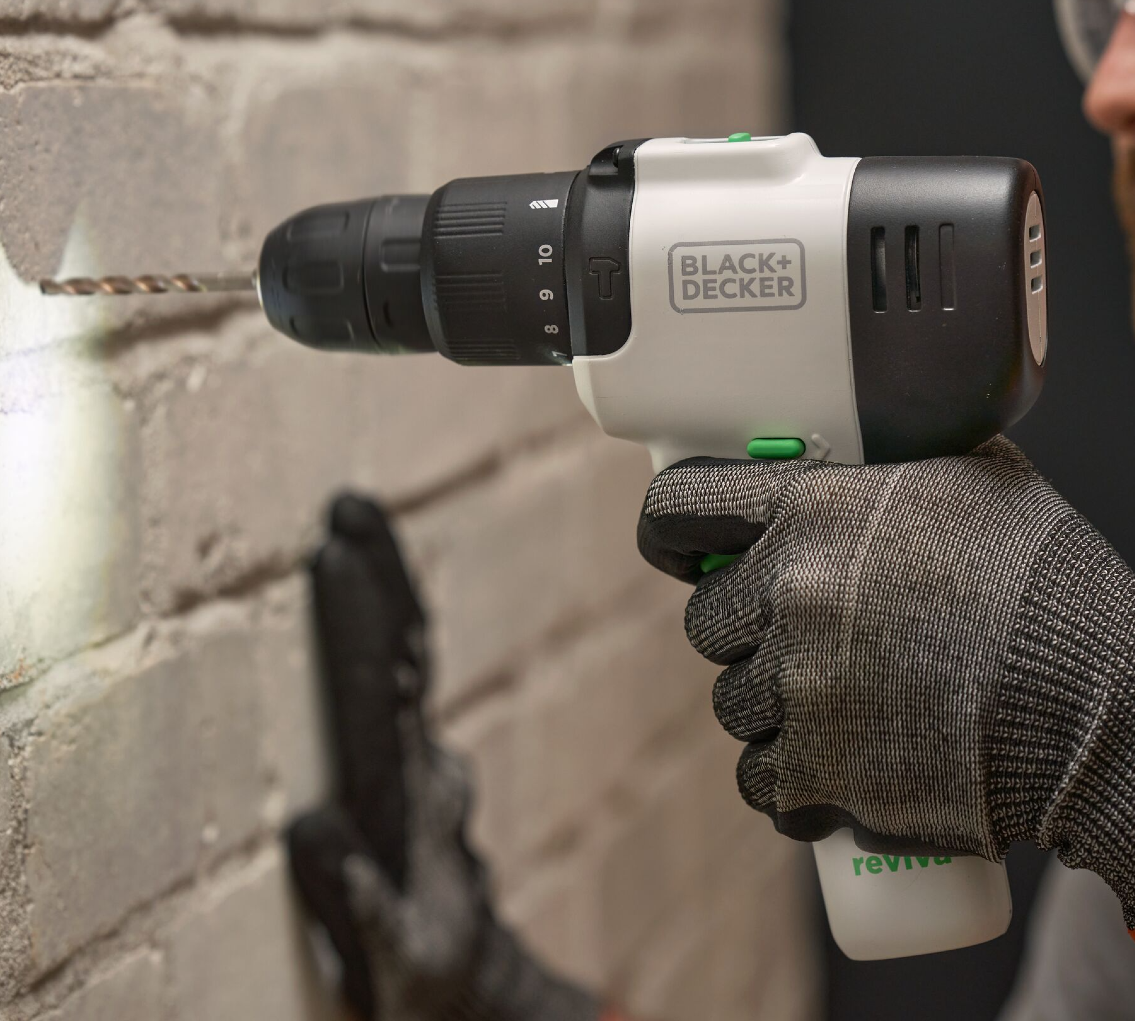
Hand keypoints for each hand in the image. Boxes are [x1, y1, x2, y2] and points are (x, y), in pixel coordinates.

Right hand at [287, 495, 601, 1019]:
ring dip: (384, 584)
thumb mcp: (398, 959)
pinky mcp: (416, 761)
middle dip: (381, 572)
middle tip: (349, 504)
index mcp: (411, 800)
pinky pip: (402, 675)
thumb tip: (312, 826)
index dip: (357, 621)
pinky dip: (385, 621)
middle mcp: (424, 763)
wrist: (480, 983)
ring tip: (352, 524)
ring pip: (409, 652)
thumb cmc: (431, 972)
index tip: (330, 554)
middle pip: (409, 649)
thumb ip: (359, 899)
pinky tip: (368, 582)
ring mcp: (425, 757)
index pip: (382, 692)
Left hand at [637, 438, 1134, 950]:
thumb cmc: (1052, 591)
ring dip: (771, 709)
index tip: (675, 547)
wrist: (1103, 711)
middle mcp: (793, 592)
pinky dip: (791, 784)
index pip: (683, 506)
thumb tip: (868, 448)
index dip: (669, 530)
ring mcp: (799, 686)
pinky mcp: (816, 771)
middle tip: (801, 638)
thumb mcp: (977, 479)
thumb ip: (897, 462)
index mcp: (817, 509)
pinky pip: (759, 782)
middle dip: (743, 631)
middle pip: (706, 619)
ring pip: (732, 704)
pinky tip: (841, 768)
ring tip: (843, 704)